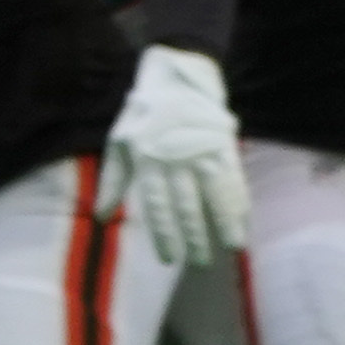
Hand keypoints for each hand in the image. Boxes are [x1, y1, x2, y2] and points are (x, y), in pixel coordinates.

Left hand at [106, 43, 247, 265]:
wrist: (175, 81)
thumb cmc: (141, 119)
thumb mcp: (118, 145)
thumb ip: (111, 182)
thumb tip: (100, 217)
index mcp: (146, 160)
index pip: (156, 206)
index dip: (163, 234)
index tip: (169, 259)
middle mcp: (175, 159)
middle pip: (187, 205)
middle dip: (194, 236)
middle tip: (198, 263)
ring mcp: (202, 152)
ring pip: (215, 193)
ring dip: (225, 222)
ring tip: (232, 247)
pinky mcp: (223, 146)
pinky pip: (234, 178)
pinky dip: (239, 201)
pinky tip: (244, 220)